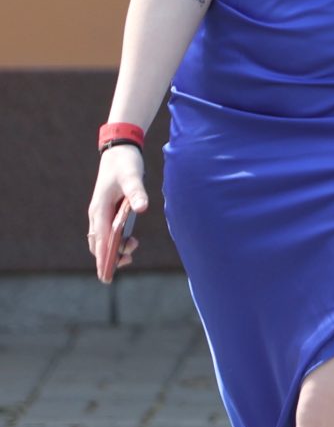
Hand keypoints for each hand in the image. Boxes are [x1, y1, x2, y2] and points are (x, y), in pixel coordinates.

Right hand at [88, 146, 147, 282]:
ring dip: (114, 248)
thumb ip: (137, 192)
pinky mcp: (108, 210)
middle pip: (98, 243)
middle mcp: (97, 214)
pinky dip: (115, 240)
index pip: (100, 240)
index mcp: (99, 210)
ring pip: (102, 238)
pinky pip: (108, 231)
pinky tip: (128, 242)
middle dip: (109, 257)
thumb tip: (142, 208)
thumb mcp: (132, 177)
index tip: (106, 275)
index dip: (103, 258)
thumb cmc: (124, 164)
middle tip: (127, 262)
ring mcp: (101, 213)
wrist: (119, 150)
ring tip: (132, 248)